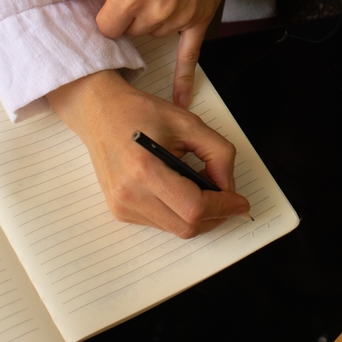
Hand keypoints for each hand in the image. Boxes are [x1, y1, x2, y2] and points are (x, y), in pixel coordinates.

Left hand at [41, 0, 281, 107]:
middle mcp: (154, 13)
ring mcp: (178, 19)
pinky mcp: (199, 20)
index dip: (104, 13)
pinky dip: (184, 80)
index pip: (104, 28)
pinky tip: (181, 101)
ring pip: (152, 34)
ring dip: (150, 21)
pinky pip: (189, 56)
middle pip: (128, 33)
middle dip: (126, 16)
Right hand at [46, 70, 250, 236]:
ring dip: (197, 215)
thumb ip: (219, 154)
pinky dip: (179, 213)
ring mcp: (122, 205)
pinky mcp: (119, 210)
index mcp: (145, 169)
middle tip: (227, 197)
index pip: (194, 207)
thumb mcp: (189, 123)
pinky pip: (160, 223)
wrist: (101, 112)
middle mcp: (130, 194)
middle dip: (215, 215)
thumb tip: (229, 187)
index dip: (223, 207)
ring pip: (175, 229)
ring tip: (201, 187)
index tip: (240, 202)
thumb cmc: (141, 113)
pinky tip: (180, 189)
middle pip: (187, 226)